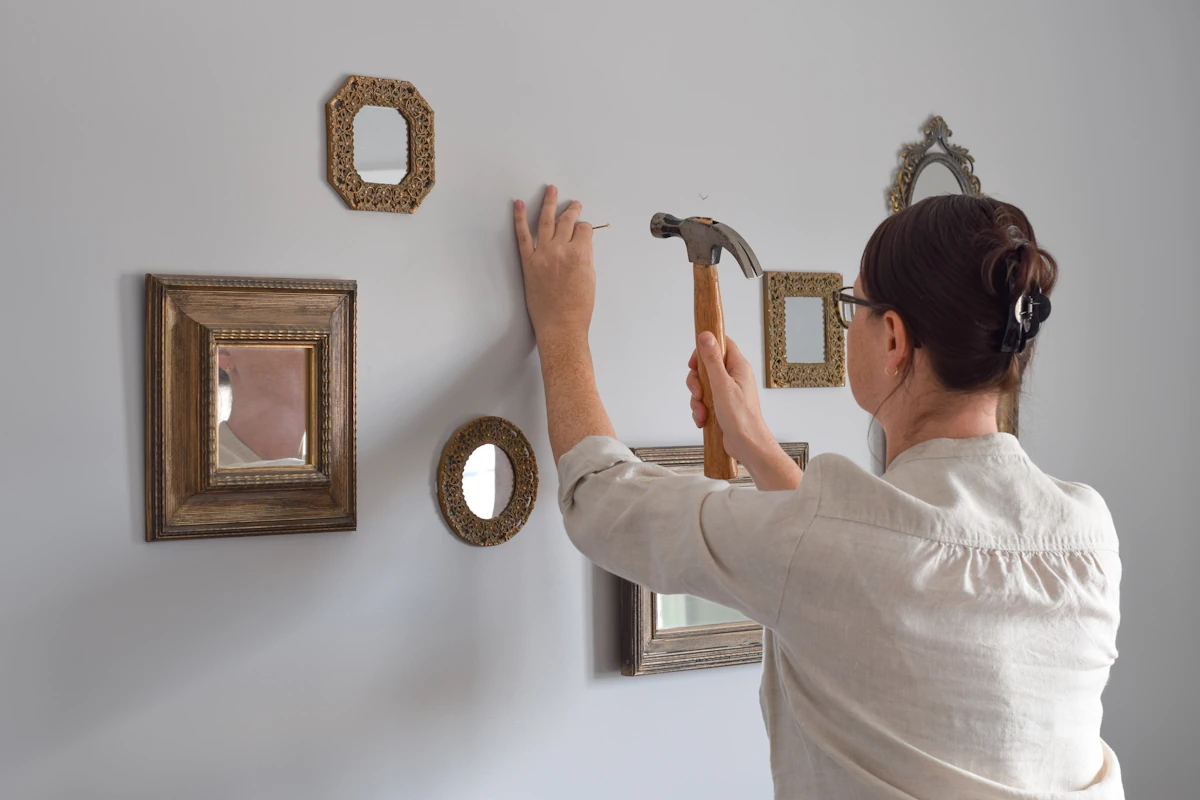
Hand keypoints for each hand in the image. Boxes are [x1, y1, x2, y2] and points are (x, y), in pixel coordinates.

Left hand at [514, 185, 593, 341]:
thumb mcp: (590, 279)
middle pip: (567, 221)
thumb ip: (586, 258)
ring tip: (551, 190)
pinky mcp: (528, 262)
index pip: (584, 229)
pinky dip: (519, 219)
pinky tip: (519, 205)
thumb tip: (582, 246)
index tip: (584, 231)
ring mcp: (543, 255)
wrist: (561, 326)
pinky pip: (522, 236)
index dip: (586, 228)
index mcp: (580, 254)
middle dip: (572, 210)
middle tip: (574, 203)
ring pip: (546, 221)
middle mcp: (561, 250)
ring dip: (549, 203)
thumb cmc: (578, 309)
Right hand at [687, 335, 773, 467]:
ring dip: (697, 399)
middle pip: (707, 366)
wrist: (747, 445)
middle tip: (698, 392)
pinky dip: (700, 410)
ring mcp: (728, 392)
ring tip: (702, 412)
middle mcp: (734, 377)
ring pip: (703, 386)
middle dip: (697, 381)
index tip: (694, 362)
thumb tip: (706, 335)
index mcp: (738, 367)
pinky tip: (703, 420)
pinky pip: (705, 401)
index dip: (705, 349)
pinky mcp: (722, 405)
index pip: (721, 344)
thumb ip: (712, 359)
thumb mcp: (721, 385)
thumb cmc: (740, 417)